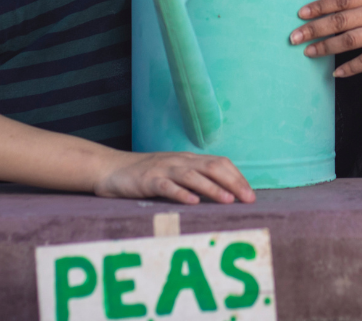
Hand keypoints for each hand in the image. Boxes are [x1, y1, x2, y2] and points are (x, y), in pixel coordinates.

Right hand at [94, 150, 255, 204]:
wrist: (111, 168)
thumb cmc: (146, 174)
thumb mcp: (174, 173)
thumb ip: (195, 179)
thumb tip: (223, 193)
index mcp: (189, 159)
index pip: (220, 163)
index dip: (237, 177)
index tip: (251, 194)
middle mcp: (179, 161)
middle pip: (212, 167)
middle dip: (233, 182)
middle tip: (248, 199)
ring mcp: (163, 169)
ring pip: (192, 176)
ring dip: (212, 188)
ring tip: (228, 200)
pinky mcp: (147, 180)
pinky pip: (166, 186)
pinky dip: (180, 193)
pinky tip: (193, 202)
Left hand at [291, 0, 361, 76]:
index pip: (340, 0)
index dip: (319, 7)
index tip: (300, 14)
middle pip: (339, 21)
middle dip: (314, 29)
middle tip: (294, 37)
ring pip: (349, 41)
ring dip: (326, 47)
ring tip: (308, 52)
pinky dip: (351, 68)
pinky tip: (336, 72)